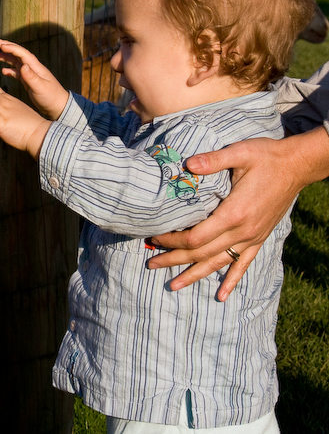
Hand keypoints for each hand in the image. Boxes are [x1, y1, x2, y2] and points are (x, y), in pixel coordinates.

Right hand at [0, 39, 68, 118]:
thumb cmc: (51, 97)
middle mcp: (33, 68)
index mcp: (36, 68)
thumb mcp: (40, 88)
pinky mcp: (29, 81)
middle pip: (19, 54)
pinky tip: (3, 71)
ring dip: (6, 57)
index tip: (1, 45)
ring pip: (16, 62)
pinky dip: (10, 70)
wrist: (58, 106)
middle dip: (8, 47)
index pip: (23, 54)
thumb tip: (23, 66)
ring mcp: (31, 74)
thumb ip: (31, 77)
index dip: (12, 48)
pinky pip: (17, 73)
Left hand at [147, 127, 328, 300]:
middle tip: (151, 264)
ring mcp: (252, 236)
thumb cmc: (266, 156)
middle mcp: (243, 230)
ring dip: (195, 274)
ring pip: (218, 263)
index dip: (172, 242)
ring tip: (173, 285)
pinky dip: (231, 280)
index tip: (154, 238)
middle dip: (174, 260)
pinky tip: (222, 296)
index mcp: (234, 212)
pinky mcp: (260, 237)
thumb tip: (187, 164)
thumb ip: (213, 160)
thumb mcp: (239, 152)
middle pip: (202, 254)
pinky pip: (243, 264)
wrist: (297, 165)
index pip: (196, 237)